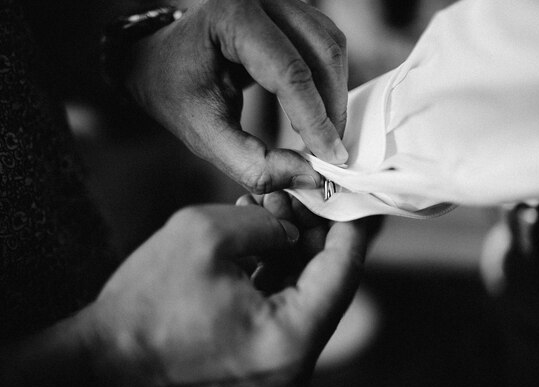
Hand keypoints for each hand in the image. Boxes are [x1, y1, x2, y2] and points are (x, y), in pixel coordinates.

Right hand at [82, 204, 365, 386]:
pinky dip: (278, 269)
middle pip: (328, 282)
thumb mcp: (207, 234)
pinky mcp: (264, 357)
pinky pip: (285, 305)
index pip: (343, 271)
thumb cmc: (147, 302)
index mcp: (290, 337)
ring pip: (307, 291)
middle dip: (314, 232)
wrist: (106, 359)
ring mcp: (281, 363)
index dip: (348, 226)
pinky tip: (259, 235)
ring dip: (294, 248)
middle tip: (296, 196)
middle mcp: (296, 361)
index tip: (347, 194)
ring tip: (269, 208)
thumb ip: (265, 223)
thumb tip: (293, 227)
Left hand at [126, 0, 348, 192]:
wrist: (161, 60)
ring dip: (335, 95)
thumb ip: (253, 164)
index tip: (330, 158)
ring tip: (321, 133)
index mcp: (231, 18)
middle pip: (322, 53)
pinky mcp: (290, 13)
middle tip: (329, 151)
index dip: (315, 120)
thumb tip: (309, 176)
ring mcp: (279, 2)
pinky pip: (326, 44)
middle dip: (331, 108)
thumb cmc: (175, 91)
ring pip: (331, 47)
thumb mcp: (205, 135)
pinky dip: (329, 82)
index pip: (290, 73)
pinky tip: (315, 110)